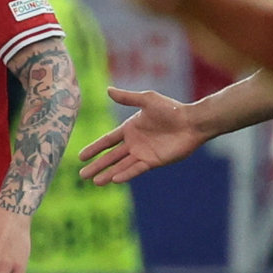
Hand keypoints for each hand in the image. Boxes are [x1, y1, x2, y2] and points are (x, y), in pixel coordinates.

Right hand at [77, 87, 203, 183]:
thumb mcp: (147, 99)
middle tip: (82, 175)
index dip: (94, 148)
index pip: (107, 141)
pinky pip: (136, 169)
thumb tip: (108, 90)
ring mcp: (143, 153)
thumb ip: (127, 97)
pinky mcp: (153, 161)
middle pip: (110, 157)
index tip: (80, 157)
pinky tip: (114, 180)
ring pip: (121, 166)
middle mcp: (134, 143)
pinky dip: (125, 174)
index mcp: (130, 128)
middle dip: (96, 166)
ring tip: (95, 182)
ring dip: (108, 174)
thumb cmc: (171, 109)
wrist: (192, 122)